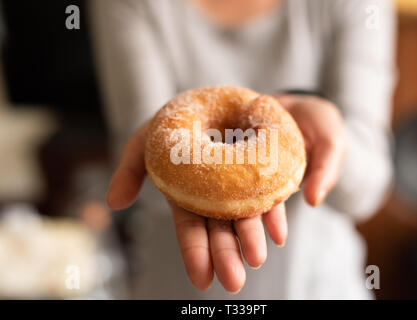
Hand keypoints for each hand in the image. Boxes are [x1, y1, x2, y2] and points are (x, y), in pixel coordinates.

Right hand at [106, 94, 345, 293]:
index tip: (202, 279)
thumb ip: (129, 169)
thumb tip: (113, 204)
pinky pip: (270, 195)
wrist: (212, 99)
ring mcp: (240, 187)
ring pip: (246, 217)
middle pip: (220, 229)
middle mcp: (214, 196)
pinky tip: (278, 232)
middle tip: (234, 281)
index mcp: (187, 194)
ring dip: (251, 239)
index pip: (190, 229)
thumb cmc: (175, 121)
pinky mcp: (262, 173)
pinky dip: (273, 214)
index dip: (195, 253)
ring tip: (256, 258)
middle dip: (225, 255)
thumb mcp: (144, 139)